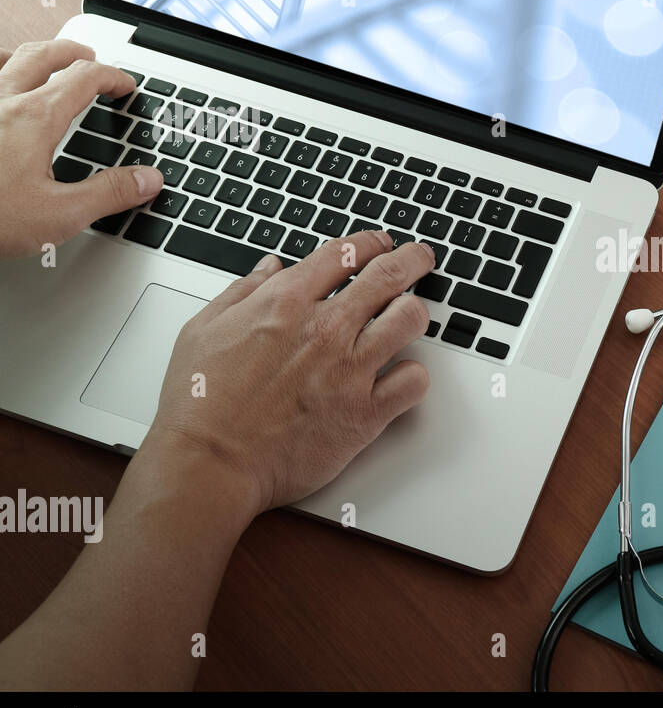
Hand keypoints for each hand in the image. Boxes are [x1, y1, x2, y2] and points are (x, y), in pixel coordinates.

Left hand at [0, 39, 163, 258]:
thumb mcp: (60, 215)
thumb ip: (109, 193)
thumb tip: (147, 179)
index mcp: (35, 119)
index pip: (84, 78)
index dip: (112, 78)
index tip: (125, 86)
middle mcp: (2, 102)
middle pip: (43, 55)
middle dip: (73, 52)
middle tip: (91, 59)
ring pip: (7, 59)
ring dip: (32, 55)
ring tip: (45, 62)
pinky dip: (0, 72)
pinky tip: (3, 88)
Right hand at [143, 230, 435, 518]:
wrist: (208, 464)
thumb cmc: (199, 404)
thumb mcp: (203, 330)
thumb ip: (243, 292)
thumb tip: (270, 266)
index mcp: (286, 302)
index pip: (344, 253)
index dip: (369, 243)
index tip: (379, 244)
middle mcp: (324, 329)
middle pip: (389, 275)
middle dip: (412, 260)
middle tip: (420, 258)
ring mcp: (349, 370)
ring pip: (411, 318)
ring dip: (415, 312)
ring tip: (410, 316)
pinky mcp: (365, 412)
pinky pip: (414, 381)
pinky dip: (413, 376)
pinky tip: (400, 376)